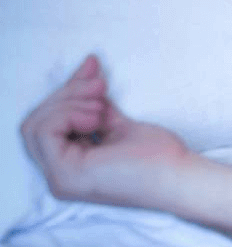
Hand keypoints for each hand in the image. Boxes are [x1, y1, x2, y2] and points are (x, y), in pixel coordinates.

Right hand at [20, 55, 190, 205]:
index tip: (96, 72)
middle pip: (37, 122)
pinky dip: (68, 114)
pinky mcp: (66, 175)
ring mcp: (61, 179)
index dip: (68, 92)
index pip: (48, 123)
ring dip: (68, 103)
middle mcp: (60, 177)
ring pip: (35, 125)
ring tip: (101, 104)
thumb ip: (97, 104)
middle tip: (100, 85)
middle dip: (67, 93)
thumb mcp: (120, 123)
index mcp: (72, 167)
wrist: (180, 176)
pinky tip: (97, 118)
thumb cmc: (160, 156)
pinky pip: (44, 131)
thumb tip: (88, 68)